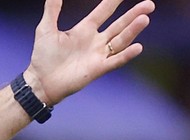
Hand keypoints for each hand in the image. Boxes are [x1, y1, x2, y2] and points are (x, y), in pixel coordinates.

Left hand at [25, 0, 154, 105]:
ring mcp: (98, 55)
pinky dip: (126, 54)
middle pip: (119, 25)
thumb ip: (52, 10)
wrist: (40, 81)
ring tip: (144, 19)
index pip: (104, 11)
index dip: (114, 1)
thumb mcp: (46, 29)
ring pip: (120, 40)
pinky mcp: (98, 69)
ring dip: (133, 30)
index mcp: (84, 30)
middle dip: (134, 14)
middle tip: (149, 4)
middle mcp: (95, 41)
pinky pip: (115, 61)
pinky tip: (137, 46)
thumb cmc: (43, 57)